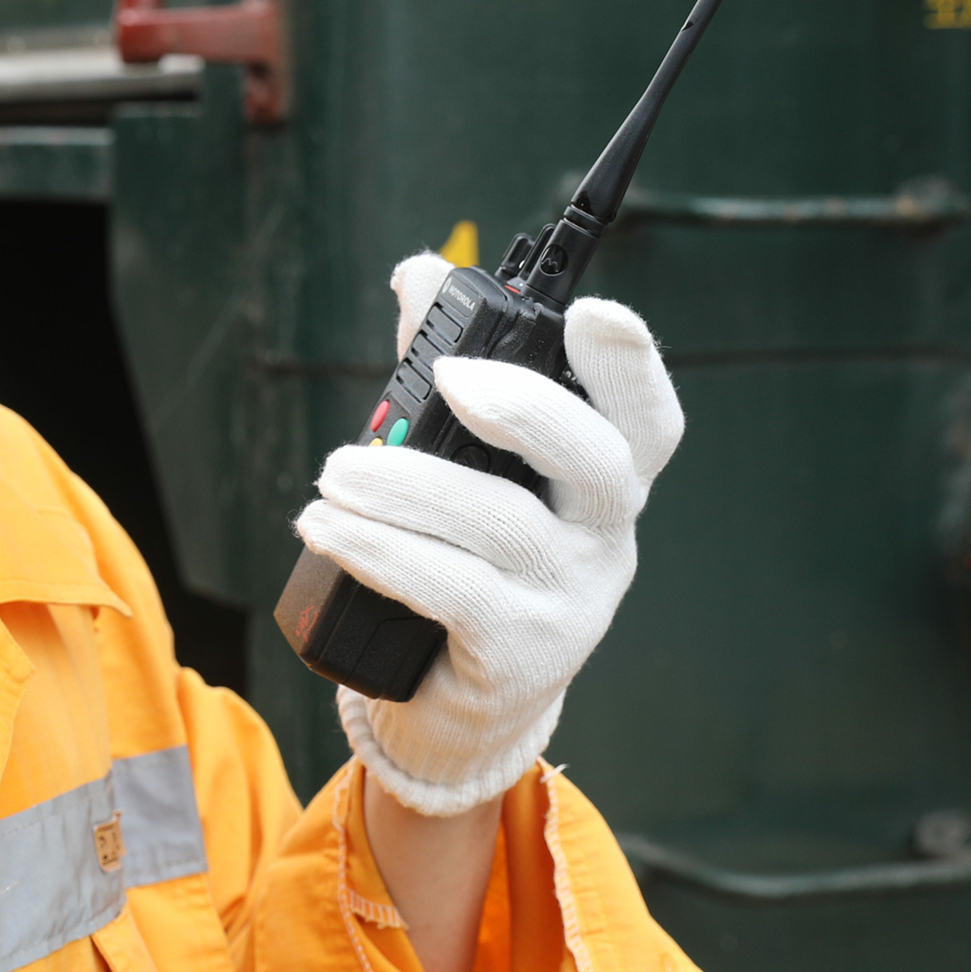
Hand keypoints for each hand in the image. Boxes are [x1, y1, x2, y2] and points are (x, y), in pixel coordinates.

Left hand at [292, 251, 684, 815]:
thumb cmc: (463, 558)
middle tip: (446, 378)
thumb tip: (417, 271)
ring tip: (332, 475)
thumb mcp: (459, 460)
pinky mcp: (518, 653)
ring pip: (498, 525)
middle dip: (525, 408)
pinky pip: (451, 590)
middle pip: (596, 461)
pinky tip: (324, 529)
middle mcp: (604, 537)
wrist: (459, 701)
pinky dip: (378, 550)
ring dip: (402, 487)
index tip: (591, 312)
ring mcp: (570, 600)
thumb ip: (443, 365)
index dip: (630, 364)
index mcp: (600, 480)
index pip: (646, 417)